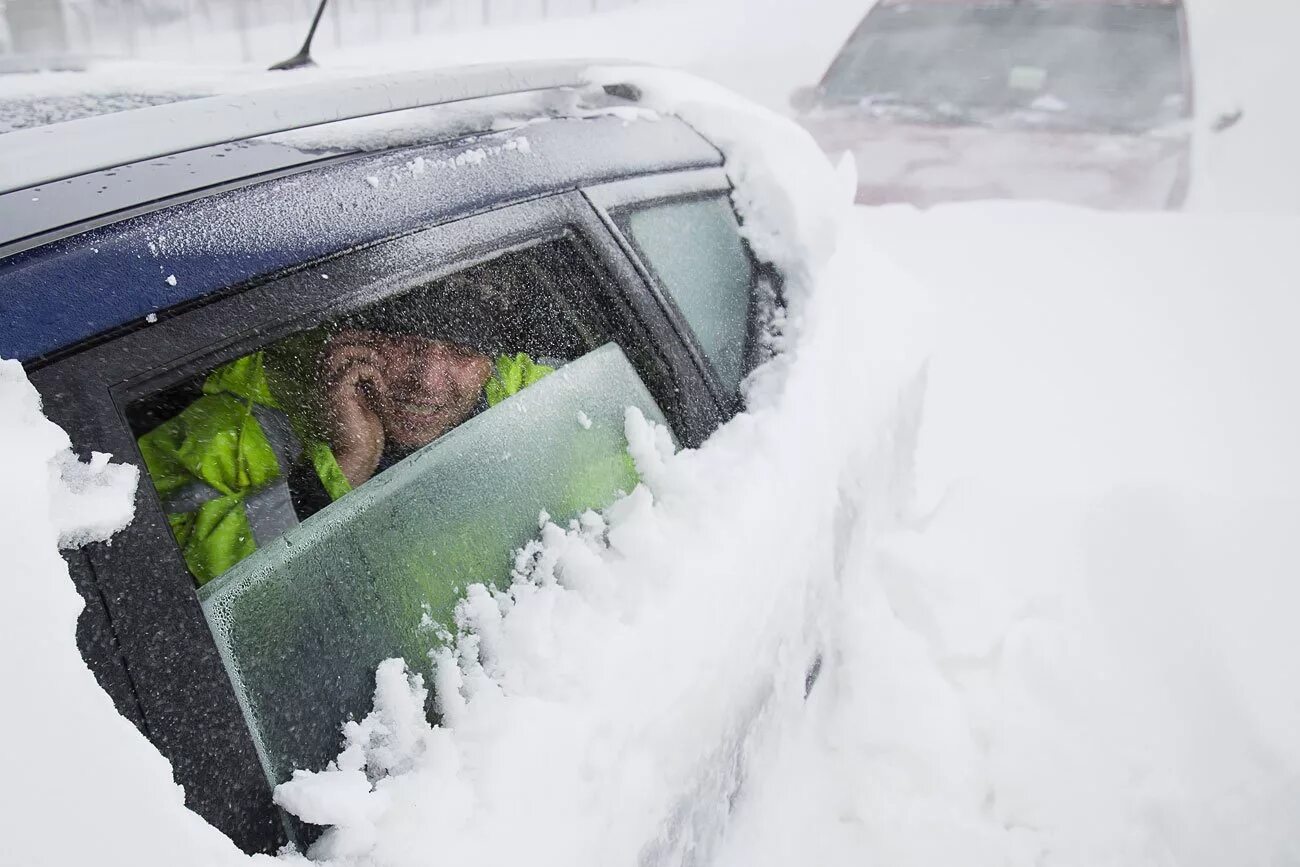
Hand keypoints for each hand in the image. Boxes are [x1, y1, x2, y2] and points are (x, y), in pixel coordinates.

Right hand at [323, 334, 386, 487]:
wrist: (355, 456)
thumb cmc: (362, 434)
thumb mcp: (363, 401)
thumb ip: (361, 383)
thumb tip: (373, 364)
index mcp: (327, 383)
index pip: (332, 348)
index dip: (354, 343)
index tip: (376, 354)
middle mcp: (322, 382)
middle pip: (333, 344)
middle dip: (360, 344)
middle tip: (380, 359)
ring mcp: (327, 387)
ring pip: (341, 351)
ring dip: (365, 354)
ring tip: (380, 368)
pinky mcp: (337, 394)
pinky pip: (354, 368)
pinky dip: (372, 373)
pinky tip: (380, 389)